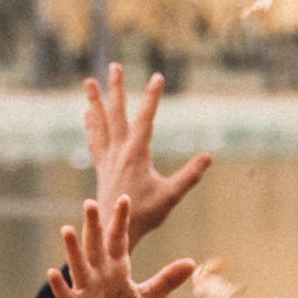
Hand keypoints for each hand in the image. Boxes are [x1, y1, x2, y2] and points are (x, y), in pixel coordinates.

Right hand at [42, 197, 195, 297]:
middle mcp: (98, 274)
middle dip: (94, 225)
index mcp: (116, 268)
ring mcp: (84, 289)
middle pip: (96, 246)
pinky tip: (51, 272)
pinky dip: (59, 285)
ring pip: (78, 265)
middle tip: (90, 202)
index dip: (121, 221)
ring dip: (73, 249)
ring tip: (66, 229)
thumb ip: (167, 280)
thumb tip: (192, 262)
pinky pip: (66, 295)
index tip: (125, 199)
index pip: (119, 240)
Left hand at [83, 62, 210, 239]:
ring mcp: (107, 159)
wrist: (113, 231)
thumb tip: (209, 157)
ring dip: (95, 101)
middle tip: (114, 66)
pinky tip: (88, 113)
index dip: (152, 97)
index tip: (158, 77)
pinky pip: (95, 140)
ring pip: (100, 124)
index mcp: (136, 155)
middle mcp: (118, 152)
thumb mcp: (171, 196)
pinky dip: (91, 124)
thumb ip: (190, 176)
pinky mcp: (102, 167)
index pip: (145, 119)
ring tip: (89, 81)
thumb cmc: (144, 215)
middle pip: (116, 114)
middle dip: (116, 89)